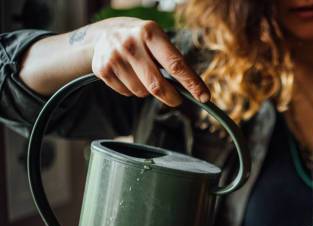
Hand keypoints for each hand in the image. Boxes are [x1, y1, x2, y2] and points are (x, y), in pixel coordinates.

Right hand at [91, 17, 209, 105]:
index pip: (176, 64)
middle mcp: (131, 43)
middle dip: (171, 97)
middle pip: (157, 86)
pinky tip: (128, 75)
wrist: (103, 34)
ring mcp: (114, 56)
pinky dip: (132, 90)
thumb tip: (195, 90)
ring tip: (143, 75)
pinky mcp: (102, 69)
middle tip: (177, 100)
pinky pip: (127, 93)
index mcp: (150, 32)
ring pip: (142, 92)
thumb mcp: (158, 41)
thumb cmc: (142, 42)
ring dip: (148, 91)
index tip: (204, 97)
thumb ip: (174, 62)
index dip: (192, 84)